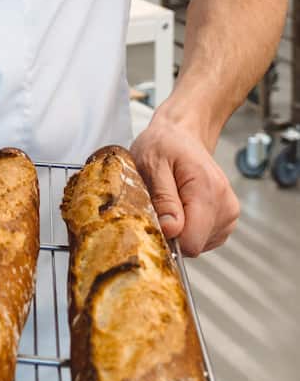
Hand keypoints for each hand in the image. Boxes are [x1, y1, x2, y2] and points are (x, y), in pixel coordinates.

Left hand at [130, 114, 239, 255]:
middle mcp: (225, 204)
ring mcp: (229, 213)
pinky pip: (204, 239)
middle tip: (162, 202)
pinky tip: (183, 206)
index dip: (168, 237)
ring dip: (181, 229)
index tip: (156, 217)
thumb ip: (163, 198)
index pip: (192, 241)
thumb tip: (172, 230)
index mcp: (207, 190)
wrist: (181, 135)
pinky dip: (190, 228)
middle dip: (173, 231)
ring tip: (173, 200)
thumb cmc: (164, 145)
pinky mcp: (227, 219)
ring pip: (199, 244)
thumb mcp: (152, 164)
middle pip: (195, 245)